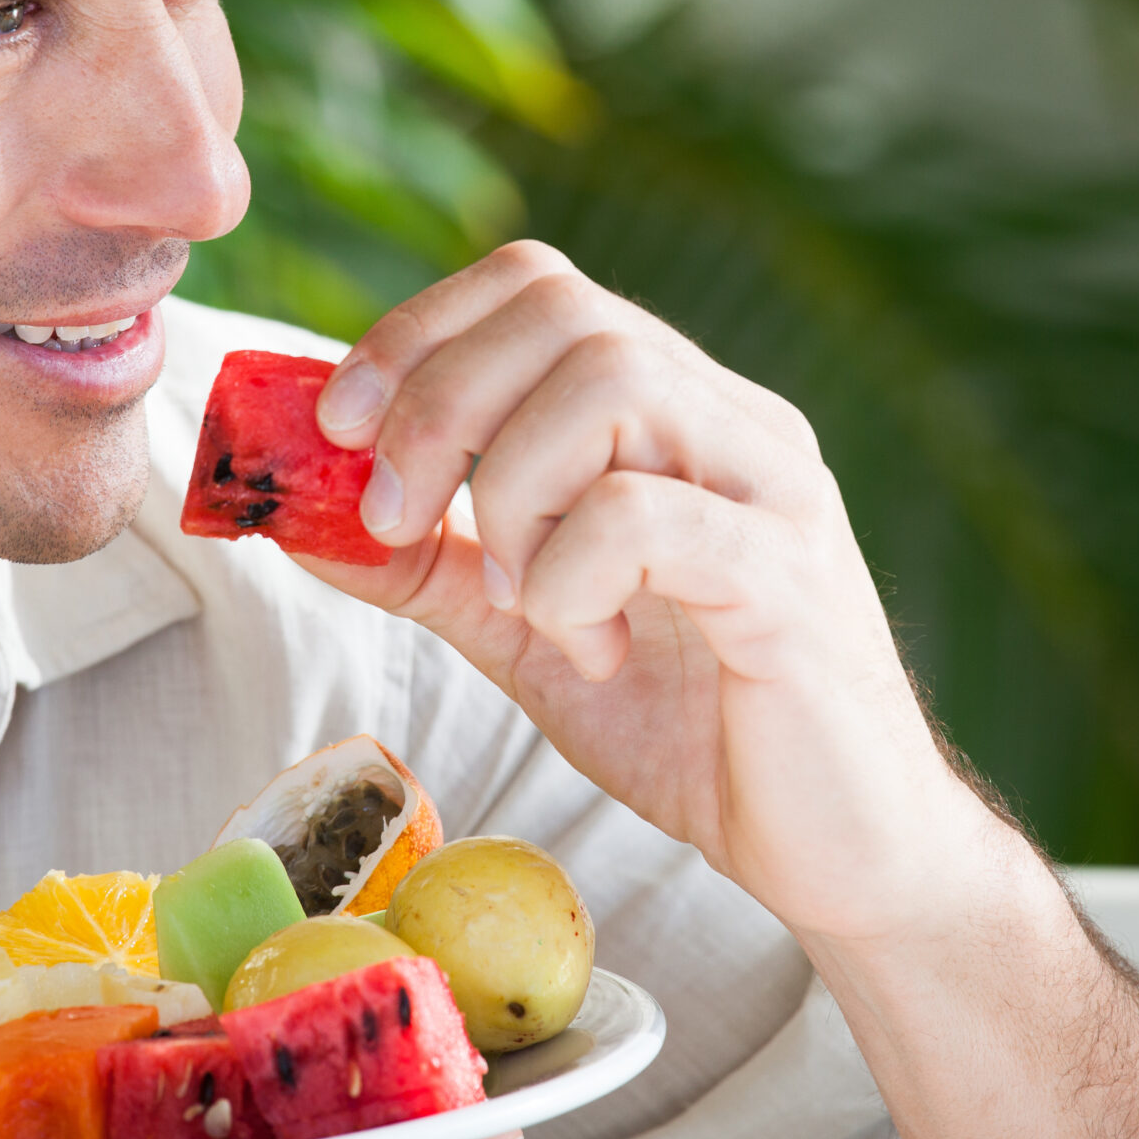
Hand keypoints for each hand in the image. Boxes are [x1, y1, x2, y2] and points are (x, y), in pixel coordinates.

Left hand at [304, 243, 998, 943]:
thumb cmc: (695, 728)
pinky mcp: (791, 580)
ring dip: (514, 489)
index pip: (537, 284)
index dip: (418, 332)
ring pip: (613, 381)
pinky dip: (574, 574)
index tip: (341, 427)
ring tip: (518, 596)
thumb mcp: (528, 630)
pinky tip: (588, 646)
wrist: (841, 854)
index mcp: (672, 411)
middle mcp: (731, 420)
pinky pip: (654, 514)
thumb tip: (297, 512)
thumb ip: (431, 564)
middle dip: (439, 402)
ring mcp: (772, 488)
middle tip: (396, 516)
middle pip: (565, 310)